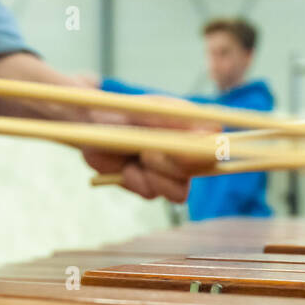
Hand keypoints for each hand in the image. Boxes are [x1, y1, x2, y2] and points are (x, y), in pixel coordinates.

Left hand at [82, 96, 219, 203]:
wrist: (89, 124)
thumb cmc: (122, 110)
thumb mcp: (150, 110)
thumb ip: (178, 120)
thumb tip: (214, 130)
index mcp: (192, 129)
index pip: (215, 145)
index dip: (203, 153)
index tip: (183, 151)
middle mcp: (184, 153)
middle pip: (198, 173)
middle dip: (172, 166)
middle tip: (147, 153)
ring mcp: (168, 173)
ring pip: (179, 191)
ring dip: (156, 178)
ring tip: (137, 159)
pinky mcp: (149, 187)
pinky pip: (151, 194)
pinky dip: (136, 181)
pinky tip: (125, 168)